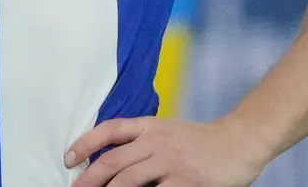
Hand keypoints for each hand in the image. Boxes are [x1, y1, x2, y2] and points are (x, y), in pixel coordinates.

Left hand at [66, 116, 270, 186]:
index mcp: (149, 126)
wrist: (239, 141)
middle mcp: (156, 142)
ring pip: (129, 180)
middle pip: (114, 160)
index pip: (109, 130)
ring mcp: (171, 162)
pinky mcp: (187, 181)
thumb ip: (141, 142)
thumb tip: (109, 163)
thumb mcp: (166, 131)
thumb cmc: (199, 140)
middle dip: (90, 177)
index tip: (69, 159)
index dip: (85, 143)